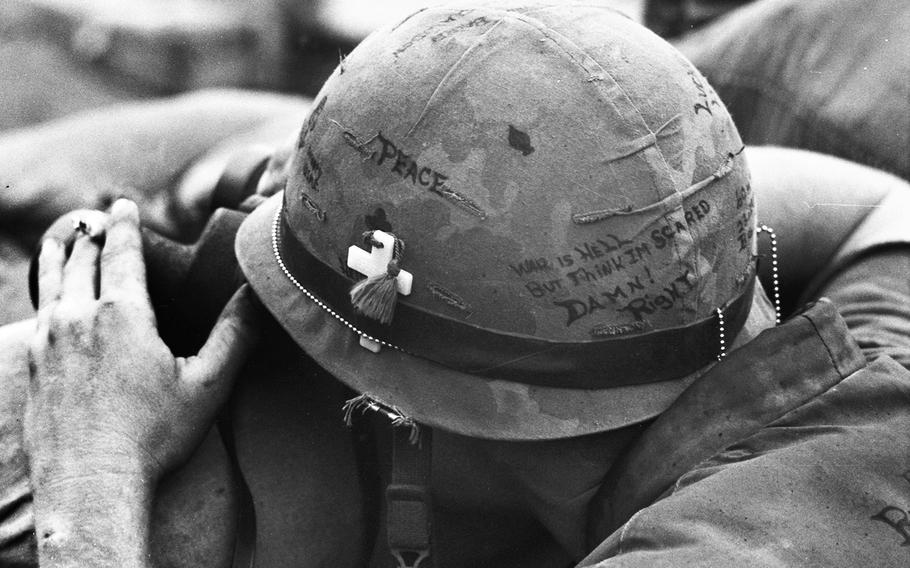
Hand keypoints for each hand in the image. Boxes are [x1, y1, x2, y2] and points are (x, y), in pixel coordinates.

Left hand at [25, 199, 259, 487]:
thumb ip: (234, 335)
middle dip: (90, 236)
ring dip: (58, 257)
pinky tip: (48, 301)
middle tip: (95, 221)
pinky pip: (36, 316)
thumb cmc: (153, 436)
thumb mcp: (207, 385)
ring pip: (50, 283)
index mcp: (123, 314)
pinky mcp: (31, 368)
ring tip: (61, 242)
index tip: (123, 205)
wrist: (90, 483)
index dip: (124, 225)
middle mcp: (78, 318)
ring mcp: (48, 342)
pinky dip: (43, 294)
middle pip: (80, 261)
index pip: (121, 253)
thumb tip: (256, 294)